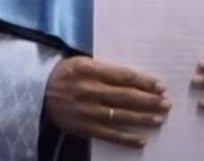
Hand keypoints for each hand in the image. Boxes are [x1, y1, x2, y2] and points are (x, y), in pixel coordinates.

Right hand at [44, 56, 169, 147]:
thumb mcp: (85, 62)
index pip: (124, 76)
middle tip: (166, 103)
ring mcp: (84, 111)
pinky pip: (107, 134)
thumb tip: (140, 78)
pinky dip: (125, 138)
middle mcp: (87, 90)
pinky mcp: (81, 127)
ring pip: (119, 116)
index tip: (161, 86)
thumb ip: (109, 69)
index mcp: (90, 70)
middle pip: (125, 97)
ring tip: (160, 119)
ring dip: (142, 118)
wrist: (37, 91)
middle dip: (149, 101)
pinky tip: (141, 140)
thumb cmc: (68, 73)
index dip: (145, 82)